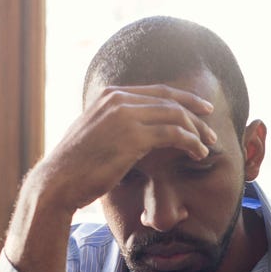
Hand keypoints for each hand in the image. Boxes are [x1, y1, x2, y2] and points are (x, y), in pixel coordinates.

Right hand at [4, 84, 217, 271]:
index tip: (202, 109)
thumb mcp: (96, 134)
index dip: (184, 98)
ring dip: (197, 132)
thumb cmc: (77, 166)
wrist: (59, 181)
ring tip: (207, 147)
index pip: (157, 90)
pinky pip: (173, 134)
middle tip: (211, 130)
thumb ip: (117, 125)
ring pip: (176, 116)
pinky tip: (197, 154)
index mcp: (110, 95)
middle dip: (196, 114)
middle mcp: (118, 99)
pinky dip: (191, 143)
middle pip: (170, 100)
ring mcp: (125, 115)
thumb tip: (139, 131)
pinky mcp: (132, 136)